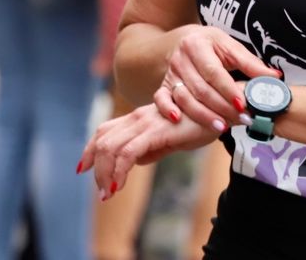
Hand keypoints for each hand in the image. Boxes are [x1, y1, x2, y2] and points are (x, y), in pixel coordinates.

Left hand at [79, 105, 215, 200]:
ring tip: (108, 194)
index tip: (83, 169)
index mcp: (139, 119)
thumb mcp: (169, 140)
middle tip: (102, 192)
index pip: (104, 131)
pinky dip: (119, 171)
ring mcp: (146, 123)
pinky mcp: (156, 131)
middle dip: (95, 166)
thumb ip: (151, 148)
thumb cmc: (199, 124)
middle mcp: (138, 118)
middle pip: (102, 138)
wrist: (221, 112)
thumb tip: (135, 162)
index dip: (90, 149)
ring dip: (105, 173)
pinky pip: (129, 152)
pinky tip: (119, 186)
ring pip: (110, 146)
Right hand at [153, 25, 279, 133]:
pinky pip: (160, 98)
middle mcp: (182, 59)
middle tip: (240, 119)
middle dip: (221, 107)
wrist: (185, 39)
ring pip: (184, 97)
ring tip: (221, 126)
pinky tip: (178, 119)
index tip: (243, 105)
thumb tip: (275, 77)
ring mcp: (171, 73)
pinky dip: (167, 109)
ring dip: (202, 115)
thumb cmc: (212, 45)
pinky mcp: (164, 84)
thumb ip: (251, 64)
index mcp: (198, 45)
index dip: (229, 90)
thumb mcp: (231, 47)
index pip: (214, 72)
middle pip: (201, 89)